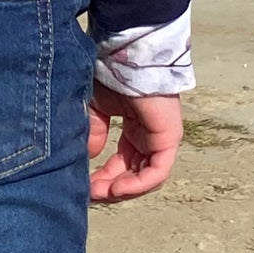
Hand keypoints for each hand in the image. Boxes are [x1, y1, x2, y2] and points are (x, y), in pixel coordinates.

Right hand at [87, 86, 182, 201]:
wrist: (124, 57)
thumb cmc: (110, 75)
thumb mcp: (95, 109)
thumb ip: (94, 133)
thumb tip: (90, 157)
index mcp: (135, 130)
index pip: (122, 164)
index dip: (103, 179)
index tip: (84, 188)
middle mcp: (150, 137)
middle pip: (134, 175)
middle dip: (111, 188)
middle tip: (90, 195)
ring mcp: (161, 138)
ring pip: (146, 178)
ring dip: (122, 190)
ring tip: (102, 193)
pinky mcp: (169, 138)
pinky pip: (157, 172)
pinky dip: (137, 184)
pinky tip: (116, 188)